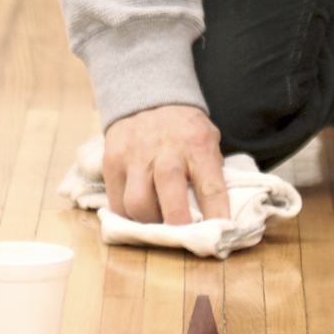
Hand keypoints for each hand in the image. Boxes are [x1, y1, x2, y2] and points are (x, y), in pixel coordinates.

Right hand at [102, 104, 229, 225]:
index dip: (217, 215)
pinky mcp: (112, 162)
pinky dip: (128, 216)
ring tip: (158, 223)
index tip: (222, 235)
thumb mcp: (208, 139)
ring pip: (137, 204)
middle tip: (184, 239)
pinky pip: (116, 202)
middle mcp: (166, 151)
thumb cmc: (184, 128)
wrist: (146, 95)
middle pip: (170, 197)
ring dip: (150, 224)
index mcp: (197, 145)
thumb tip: (216, 215)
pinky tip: (139, 213)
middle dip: (178, 226)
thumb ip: (211, 171)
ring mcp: (135, 156)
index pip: (211, 186)